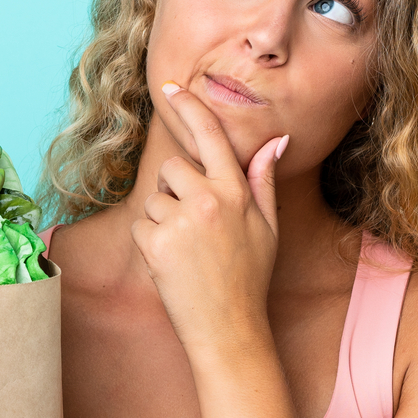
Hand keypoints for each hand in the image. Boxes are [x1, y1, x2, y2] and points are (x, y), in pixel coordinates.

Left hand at [131, 80, 288, 356]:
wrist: (228, 328)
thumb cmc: (249, 277)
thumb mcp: (267, 226)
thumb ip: (263, 180)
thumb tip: (276, 140)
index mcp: (235, 191)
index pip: (211, 136)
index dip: (189, 107)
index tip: (170, 88)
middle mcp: (207, 200)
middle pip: (173, 167)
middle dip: (175, 189)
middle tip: (193, 225)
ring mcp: (179, 221)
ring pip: (154, 198)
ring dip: (162, 219)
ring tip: (187, 251)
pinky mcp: (154, 243)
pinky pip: (141, 224)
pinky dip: (150, 241)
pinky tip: (172, 263)